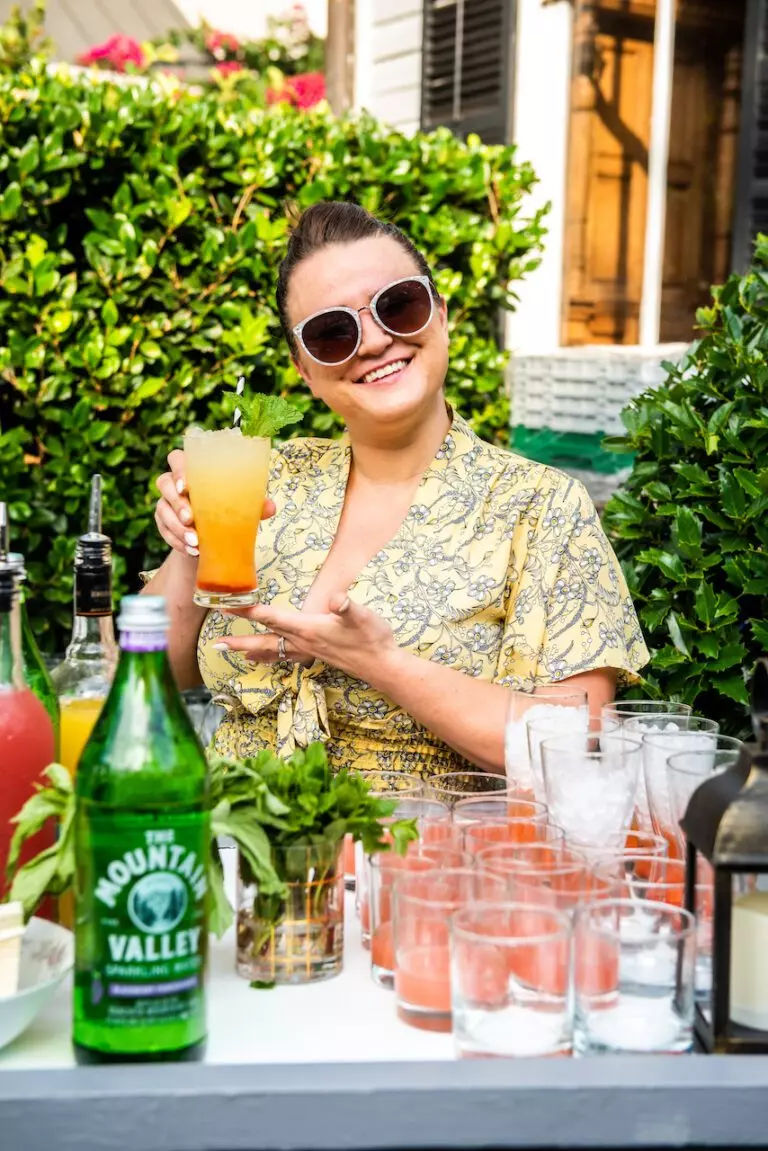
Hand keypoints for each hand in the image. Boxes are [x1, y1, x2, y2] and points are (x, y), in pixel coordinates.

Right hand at [154, 449, 274, 557]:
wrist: (213, 538)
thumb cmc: (227, 511)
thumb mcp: (240, 507)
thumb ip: (253, 505)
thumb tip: (271, 507)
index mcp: (194, 470)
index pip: (177, 459)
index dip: (179, 470)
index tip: (187, 486)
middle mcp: (175, 484)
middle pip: (164, 482)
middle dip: (177, 502)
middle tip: (191, 518)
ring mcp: (166, 503)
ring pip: (162, 510)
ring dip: (177, 527)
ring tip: (195, 541)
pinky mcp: (163, 523)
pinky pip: (164, 531)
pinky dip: (177, 541)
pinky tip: (191, 550)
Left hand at [213, 593, 397, 681]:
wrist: (382, 665)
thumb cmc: (373, 638)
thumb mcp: (362, 616)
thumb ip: (347, 607)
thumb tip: (338, 598)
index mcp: (308, 628)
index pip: (272, 618)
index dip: (248, 611)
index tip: (226, 606)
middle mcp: (303, 642)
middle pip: (264, 640)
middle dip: (240, 640)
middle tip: (216, 644)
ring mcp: (308, 651)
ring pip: (271, 650)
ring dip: (249, 650)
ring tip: (230, 651)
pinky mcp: (314, 655)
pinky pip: (283, 656)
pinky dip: (268, 655)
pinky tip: (262, 656)